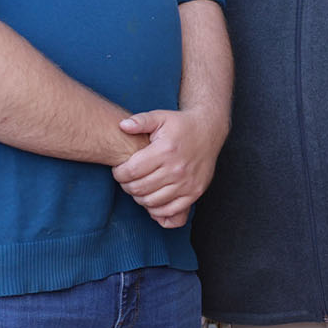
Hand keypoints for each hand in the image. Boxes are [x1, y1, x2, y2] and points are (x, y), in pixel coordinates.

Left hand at [114, 108, 228, 228]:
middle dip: (126, 186)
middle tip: (127, 180)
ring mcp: (187, 183)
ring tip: (139, 187)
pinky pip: (171, 210)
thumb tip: (122, 125)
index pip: (132, 171)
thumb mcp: (160, 117)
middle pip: (139, 188)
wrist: (209, 131)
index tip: (119, 170)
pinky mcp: (195, 192)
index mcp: (166, 150)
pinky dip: (157, 210)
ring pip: (152, 201)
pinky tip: (152, 199)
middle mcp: (177, 168)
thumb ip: (140, 120)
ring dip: (139, 197)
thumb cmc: (181, 125)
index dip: (119, 173)